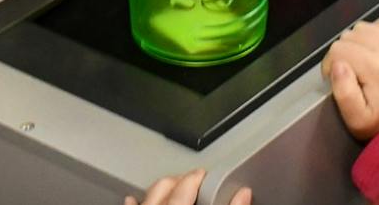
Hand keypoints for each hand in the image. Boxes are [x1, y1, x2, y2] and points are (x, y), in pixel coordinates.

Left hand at [125, 167, 250, 204]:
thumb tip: (243, 194)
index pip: (188, 184)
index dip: (202, 176)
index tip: (212, 176)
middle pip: (165, 186)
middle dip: (182, 179)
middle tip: (198, 182)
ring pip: (148, 197)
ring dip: (162, 189)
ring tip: (176, 187)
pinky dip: (136, 203)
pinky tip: (135, 200)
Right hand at [321, 16, 378, 140]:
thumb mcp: (356, 119)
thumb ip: (343, 92)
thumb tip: (337, 65)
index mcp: (377, 67)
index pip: (338, 50)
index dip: (330, 65)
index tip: (336, 79)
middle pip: (349, 36)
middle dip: (344, 54)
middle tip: (350, 74)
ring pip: (363, 27)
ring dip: (358, 43)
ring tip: (363, 63)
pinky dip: (375, 33)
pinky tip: (376, 51)